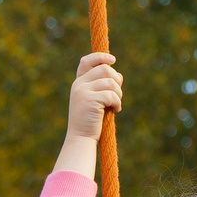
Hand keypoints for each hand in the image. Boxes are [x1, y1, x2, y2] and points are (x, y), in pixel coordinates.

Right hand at [53, 53, 122, 176]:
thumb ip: (102, 87)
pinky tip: (116, 110)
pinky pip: (111, 94)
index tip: (113, 60)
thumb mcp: (95, 101)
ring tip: (116, 104)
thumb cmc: (90, 122)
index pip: (87, 61)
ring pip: (110, 81)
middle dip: (117, 80)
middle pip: (105, 69)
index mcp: (78, 83)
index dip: (101, 57)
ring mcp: (83, 91)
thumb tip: (118, 75)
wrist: (81, 139)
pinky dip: (117, 102)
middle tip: (117, 95)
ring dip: (118, 93)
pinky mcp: (90, 100)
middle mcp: (78, 85)